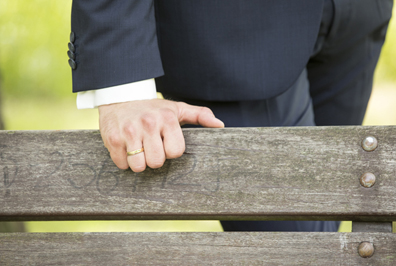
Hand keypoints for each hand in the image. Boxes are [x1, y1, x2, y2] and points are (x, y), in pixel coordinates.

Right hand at [98, 99, 223, 171]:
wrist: (120, 95)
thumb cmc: (152, 107)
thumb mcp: (178, 108)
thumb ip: (200, 115)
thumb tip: (220, 125)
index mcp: (167, 119)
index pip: (175, 152)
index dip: (170, 151)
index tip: (164, 143)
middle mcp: (149, 124)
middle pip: (157, 162)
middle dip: (154, 159)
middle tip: (150, 147)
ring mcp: (129, 131)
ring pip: (139, 166)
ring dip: (139, 162)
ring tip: (138, 148)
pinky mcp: (113, 138)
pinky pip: (122, 164)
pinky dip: (124, 160)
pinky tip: (126, 147)